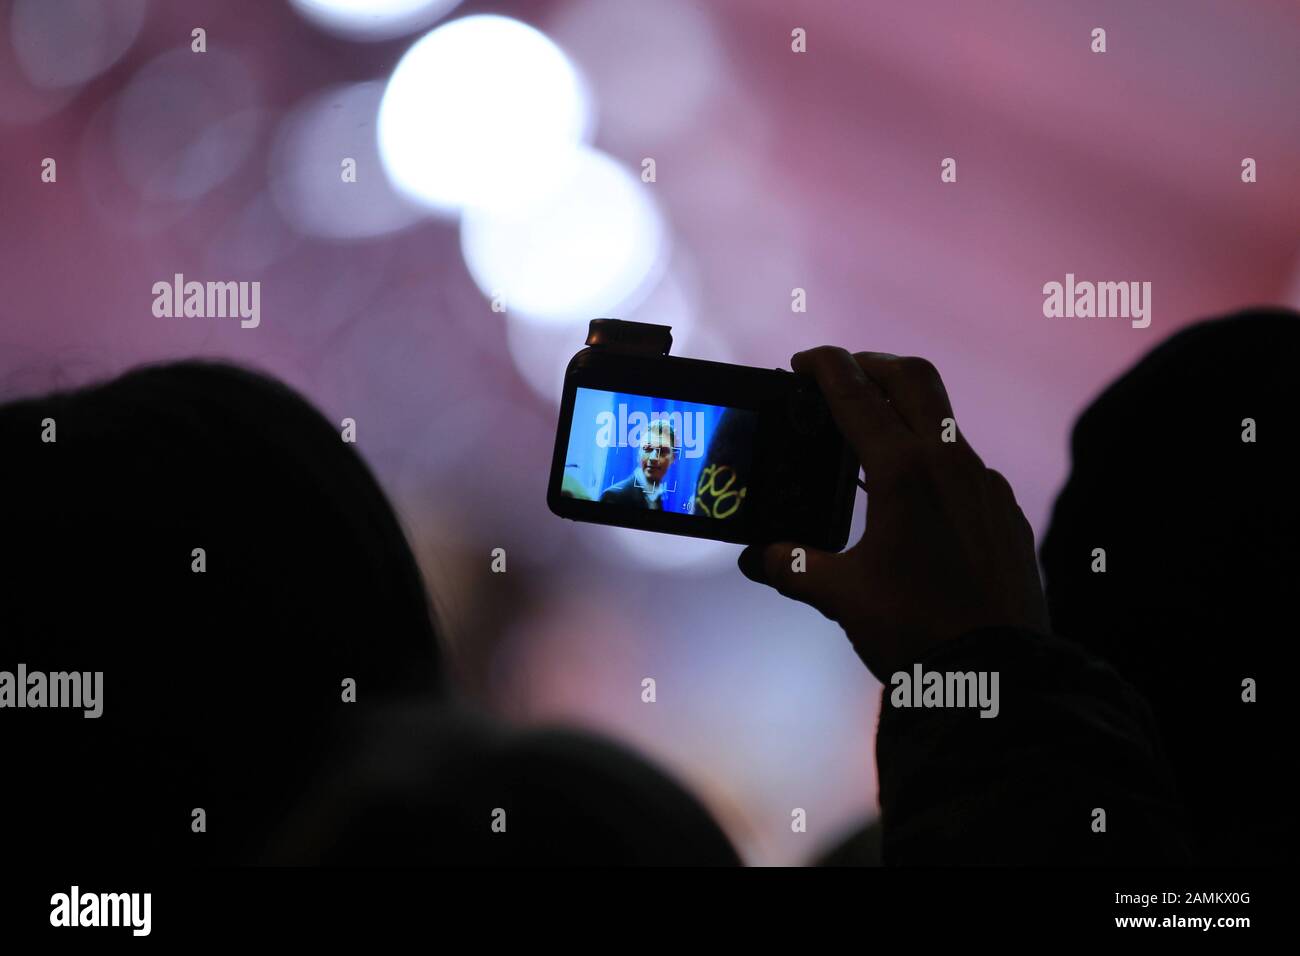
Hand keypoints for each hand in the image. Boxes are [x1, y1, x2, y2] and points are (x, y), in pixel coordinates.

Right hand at [738, 347, 1048, 681]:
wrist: (997, 677)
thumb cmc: (914, 631)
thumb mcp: (840, 596)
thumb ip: (792, 566)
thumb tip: (759, 558)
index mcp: (905, 471)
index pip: (857, 394)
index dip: (825, 367)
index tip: (803, 361)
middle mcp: (951, 463)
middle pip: (912, 378)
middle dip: (872, 364)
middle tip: (840, 374)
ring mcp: (985, 485)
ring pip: (943, 420)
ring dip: (904, 412)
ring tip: (868, 440)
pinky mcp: (1005, 512)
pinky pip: (964, 465)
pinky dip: (930, 458)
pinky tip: (911, 498)